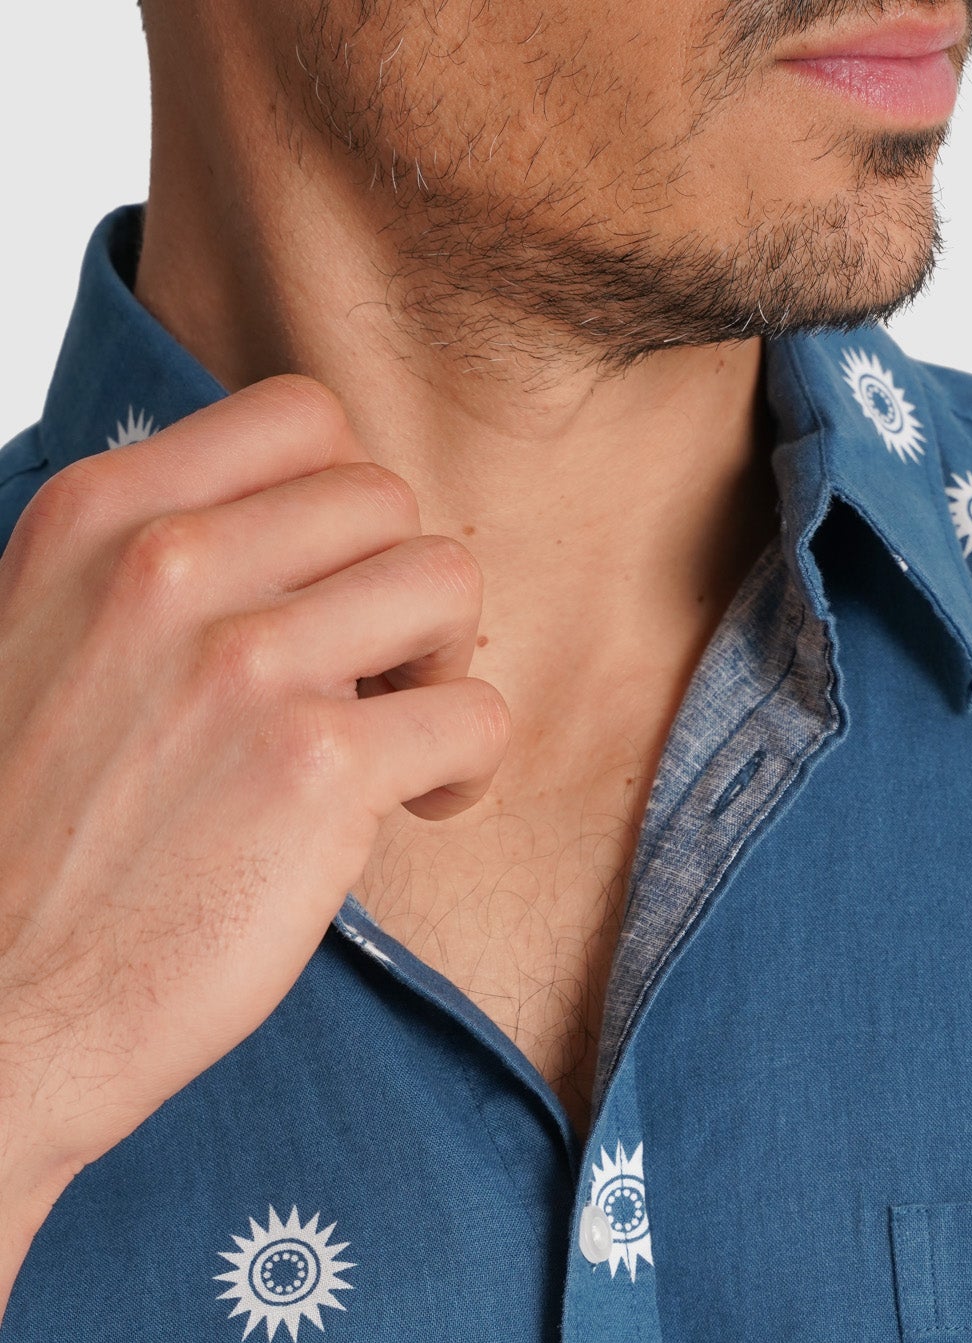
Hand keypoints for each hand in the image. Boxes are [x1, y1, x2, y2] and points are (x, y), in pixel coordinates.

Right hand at [0, 376, 508, 1305]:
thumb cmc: (27, 844)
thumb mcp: (45, 643)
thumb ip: (149, 578)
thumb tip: (291, 555)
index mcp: (98, 521)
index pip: (300, 418)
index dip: (348, 507)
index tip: (331, 590)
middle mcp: (172, 568)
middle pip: (389, 502)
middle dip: (400, 593)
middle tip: (373, 683)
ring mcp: (248, 664)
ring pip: (449, 588)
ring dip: (444, 667)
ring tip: (399, 742)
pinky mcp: (319, 770)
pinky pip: (476, 716)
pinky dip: (466, 767)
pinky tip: (415, 808)